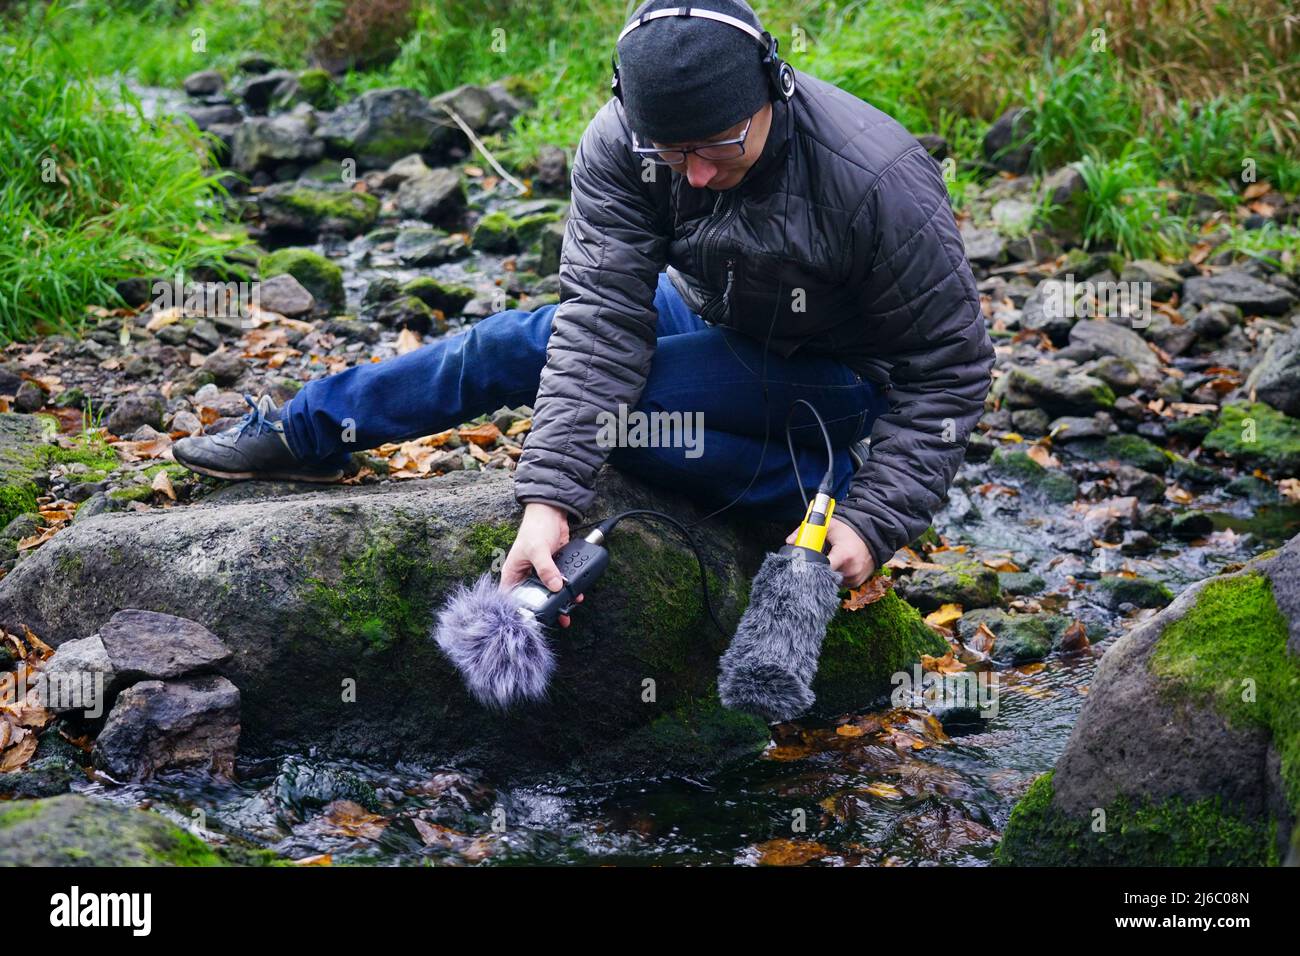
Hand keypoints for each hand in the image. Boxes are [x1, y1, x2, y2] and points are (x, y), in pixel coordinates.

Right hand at [500, 502, 583, 627]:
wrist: (552, 512)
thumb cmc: (535, 527)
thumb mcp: (538, 549)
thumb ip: (546, 569)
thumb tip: (556, 586)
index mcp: (513, 573)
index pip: (511, 598)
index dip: (518, 611)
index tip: (531, 621)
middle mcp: (526, 575)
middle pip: (533, 598)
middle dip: (545, 609)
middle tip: (557, 619)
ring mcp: (541, 573)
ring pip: (548, 593)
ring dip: (559, 601)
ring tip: (568, 612)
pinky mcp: (554, 569)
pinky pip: (560, 583)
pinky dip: (568, 590)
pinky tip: (576, 594)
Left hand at [786, 516, 875, 587]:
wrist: (873, 535)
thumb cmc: (850, 530)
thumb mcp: (829, 526)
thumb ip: (807, 531)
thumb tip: (790, 541)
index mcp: (844, 556)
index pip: (822, 569)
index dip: (810, 567)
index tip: (804, 564)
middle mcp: (851, 570)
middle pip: (824, 576)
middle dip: (817, 569)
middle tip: (817, 559)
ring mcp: (855, 578)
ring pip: (831, 581)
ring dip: (827, 573)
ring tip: (831, 558)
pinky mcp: (857, 583)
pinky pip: (840, 583)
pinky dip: (835, 575)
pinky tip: (838, 565)